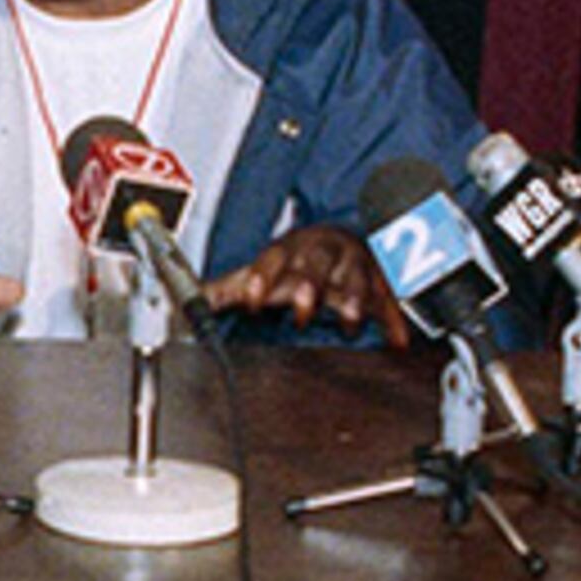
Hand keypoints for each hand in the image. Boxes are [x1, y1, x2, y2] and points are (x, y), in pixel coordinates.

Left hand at [198, 223, 405, 339]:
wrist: (339, 239)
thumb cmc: (295, 262)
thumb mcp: (261, 272)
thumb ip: (224, 291)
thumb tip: (184, 303)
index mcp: (290, 249)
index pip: (271, 259)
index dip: (259, 278)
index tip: (248, 299)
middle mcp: (323, 253)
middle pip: (317, 264)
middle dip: (310, 284)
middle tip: (302, 308)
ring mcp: (355, 264)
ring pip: (358, 277)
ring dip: (355, 298)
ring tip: (351, 320)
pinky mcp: (381, 280)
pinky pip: (390, 300)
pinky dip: (395, 320)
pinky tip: (396, 341)